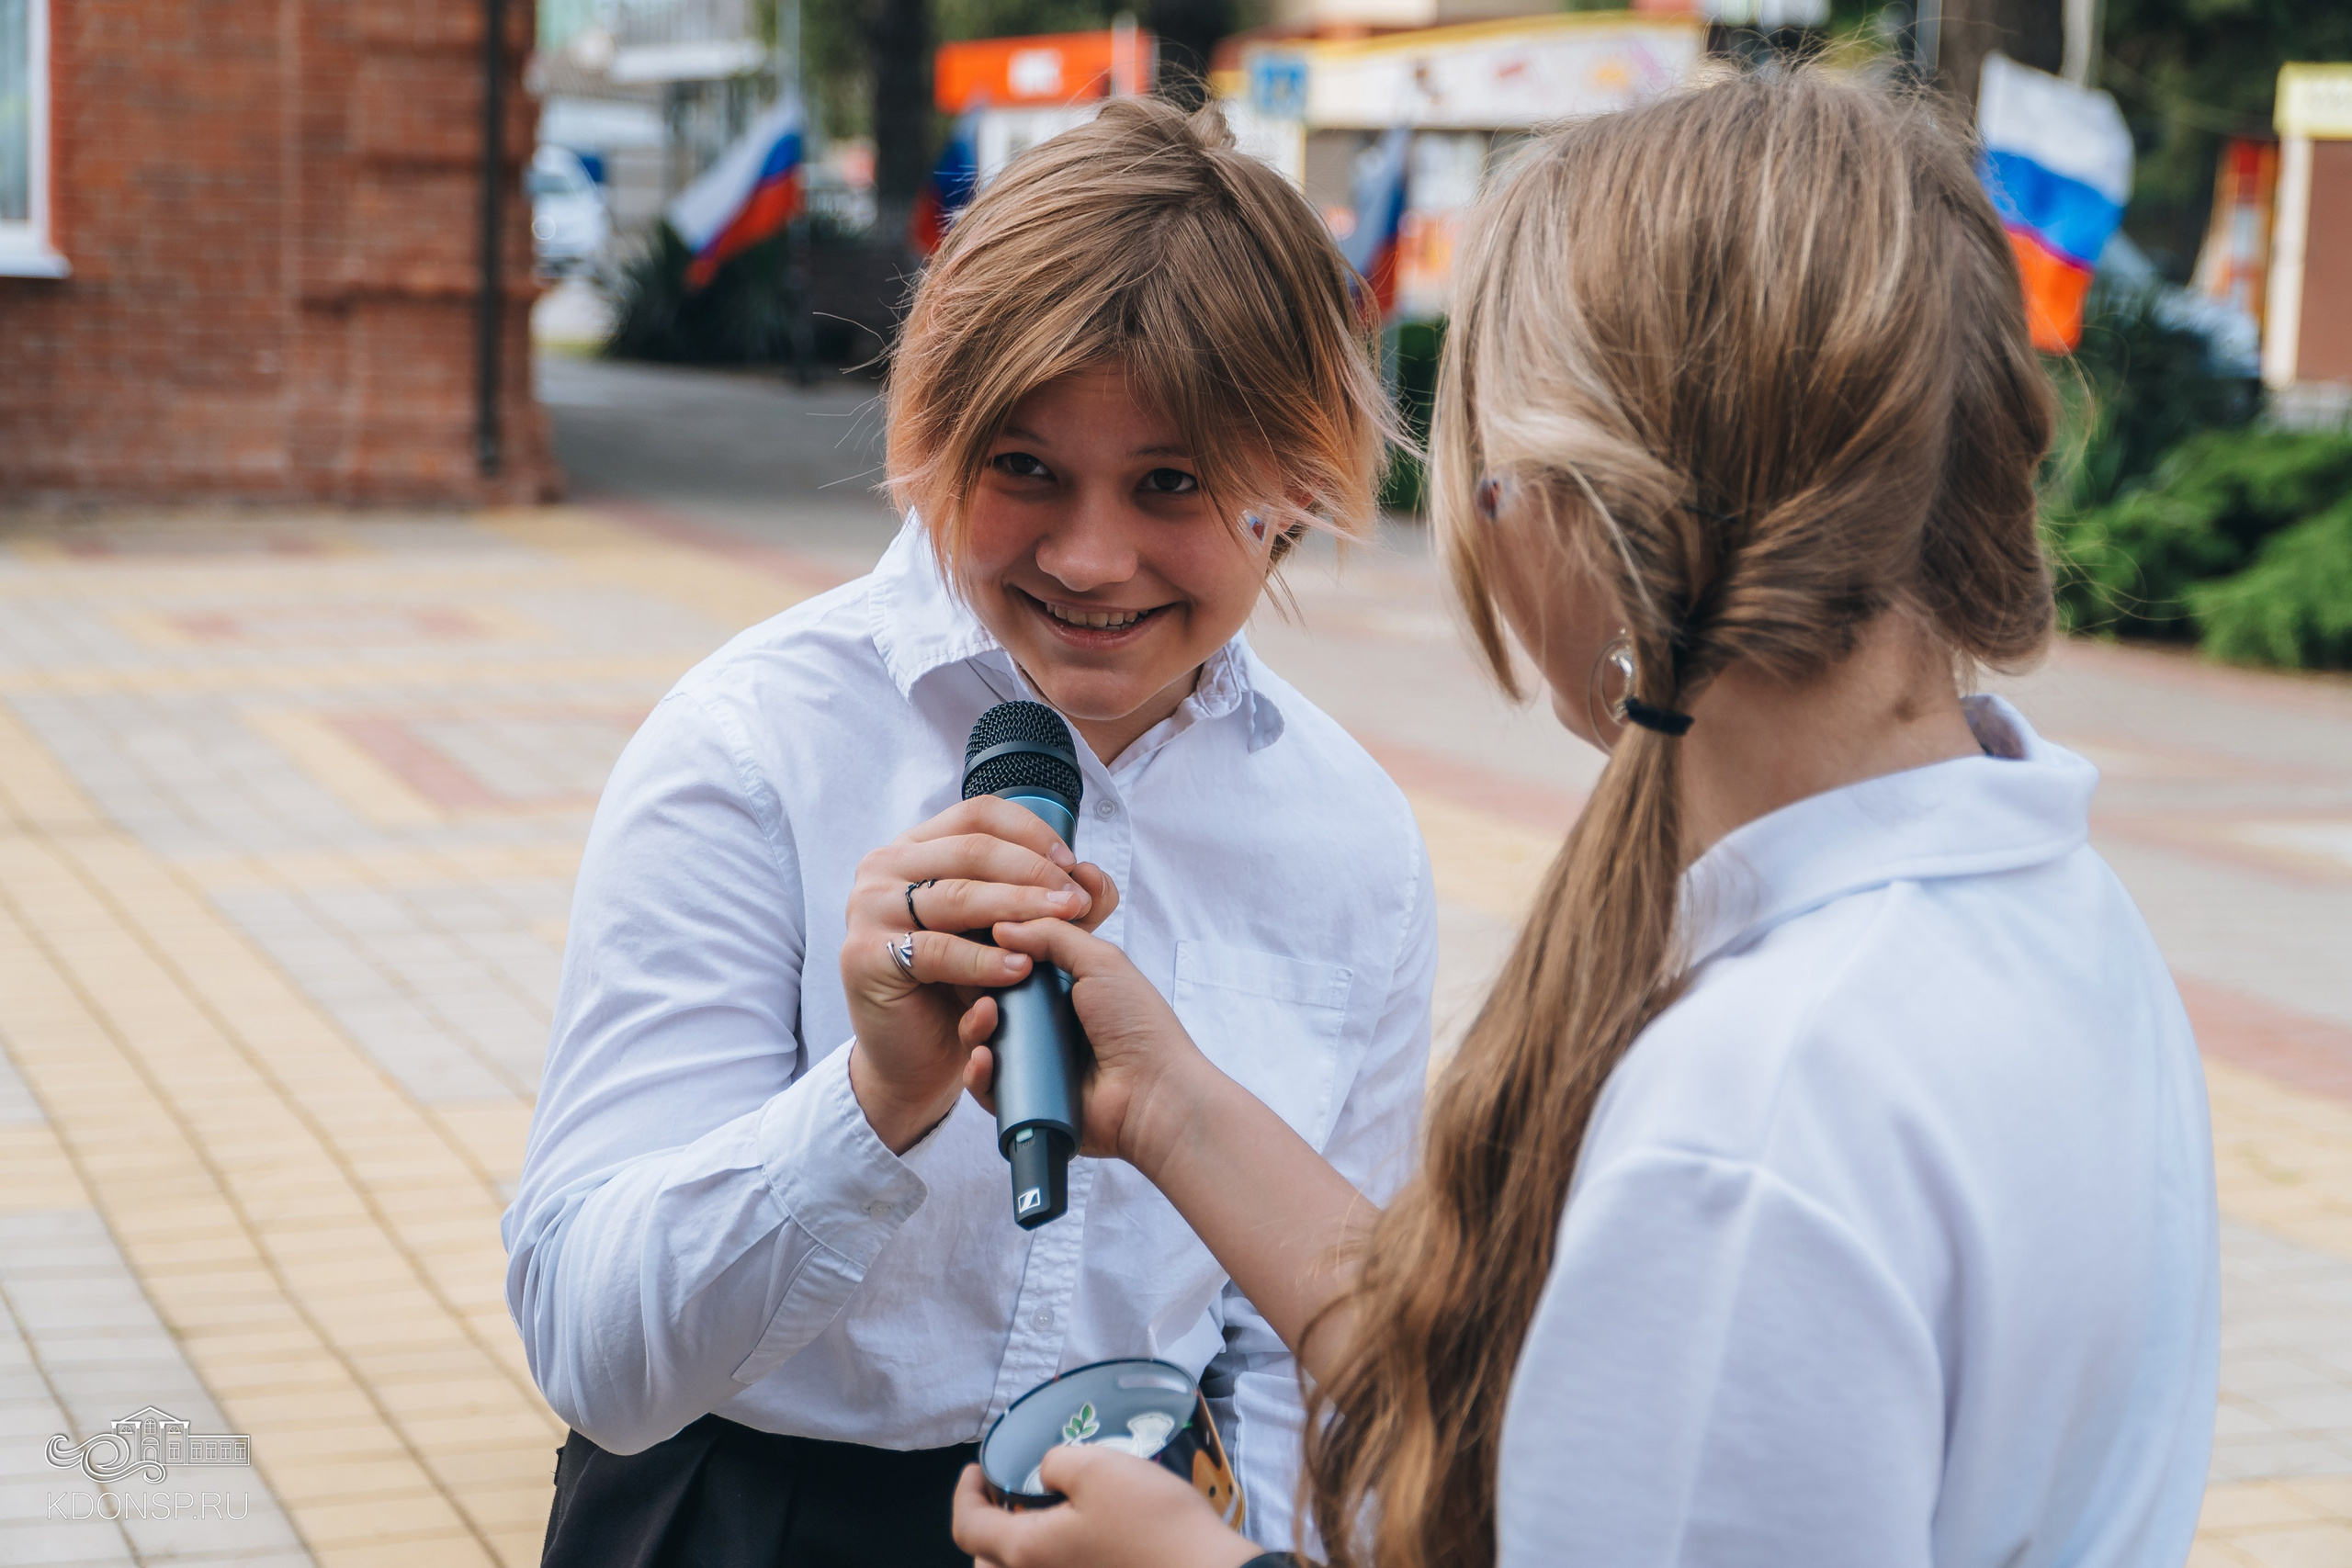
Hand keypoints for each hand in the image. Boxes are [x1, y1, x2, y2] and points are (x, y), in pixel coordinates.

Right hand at [842, 797, 1118, 1151]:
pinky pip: (935, 950)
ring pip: (956, 895)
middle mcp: (886, 866)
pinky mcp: (866, 955)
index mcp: (919, 847)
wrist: (921, 1057)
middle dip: (1033, 873)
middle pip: (972, 850)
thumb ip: (1053, 904)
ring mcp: (869, 907)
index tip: (1071, 865)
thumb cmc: (967, 986)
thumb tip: (1094, 877)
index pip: (980, 815)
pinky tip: (1018, 969)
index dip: (1031, 834)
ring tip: (1059, 925)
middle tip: (1074, 901)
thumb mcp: (1013, 934)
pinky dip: (982, 960)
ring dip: (1015, 907)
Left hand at [950, 1449, 1260, 1567]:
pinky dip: (1050, 1562)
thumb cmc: (1153, 1525)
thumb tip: (1045, 1473)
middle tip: (1007, 1497)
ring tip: (1041, 1520)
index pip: (968, 1528)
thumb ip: (1056, 1462)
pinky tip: (1075, 1543)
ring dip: (1017, 1552)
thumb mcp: (1099, 1467)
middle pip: (987, 1564)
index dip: (964, 1494)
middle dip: (987, 1530)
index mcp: (1027, 1553)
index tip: (975, 1469)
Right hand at [957, 917, 1214, 1174]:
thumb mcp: (1100, 962)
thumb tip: (1001, 925)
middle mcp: (1048, 1022)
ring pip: (983, 1043)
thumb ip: (1053, 935)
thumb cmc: (1136, 1024)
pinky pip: (986, 1087)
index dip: (995, 955)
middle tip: (981, 986)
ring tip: (986, 1018)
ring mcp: (1035, 1061)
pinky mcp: (1026, 1097)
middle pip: (992, 1002)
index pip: (1015, 966)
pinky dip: (977, 1073)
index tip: (977, 941)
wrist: (1153, 1092)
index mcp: (1067, 988)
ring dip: (974, 1028)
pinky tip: (984, 1059)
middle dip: (978, 992)